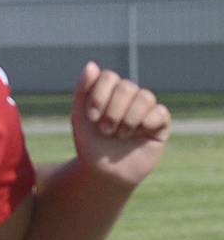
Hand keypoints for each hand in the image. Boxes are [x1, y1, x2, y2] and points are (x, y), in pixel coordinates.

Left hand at [71, 62, 170, 189]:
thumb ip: (82, 91)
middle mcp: (130, 97)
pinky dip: (147, 122)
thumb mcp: (80, 119)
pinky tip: (138, 133)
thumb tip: (91, 65)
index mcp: (110, 92)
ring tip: (120, 136)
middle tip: (106, 131)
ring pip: (145, 98)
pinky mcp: (160, 124)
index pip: (108, 77)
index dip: (98, 97)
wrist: (103, 174)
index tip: (91, 118)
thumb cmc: (90, 146)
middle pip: (127, 87)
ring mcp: (146, 109)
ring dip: (127, 120)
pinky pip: (160, 113)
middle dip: (112, 112)